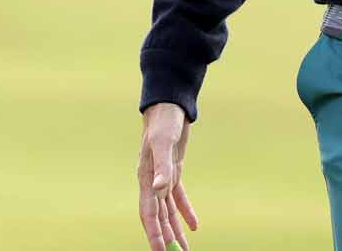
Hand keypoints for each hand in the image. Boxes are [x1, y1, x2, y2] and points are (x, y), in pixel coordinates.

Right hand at [137, 102, 198, 250]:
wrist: (168, 105)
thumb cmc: (163, 122)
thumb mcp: (163, 142)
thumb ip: (161, 166)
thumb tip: (158, 188)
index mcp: (146, 177)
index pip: (149, 213)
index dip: (154, 234)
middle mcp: (152, 181)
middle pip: (158, 217)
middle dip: (165, 238)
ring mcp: (162, 177)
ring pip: (168, 211)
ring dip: (175, 230)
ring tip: (184, 250)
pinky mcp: (173, 172)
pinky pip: (179, 198)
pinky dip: (186, 212)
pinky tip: (194, 226)